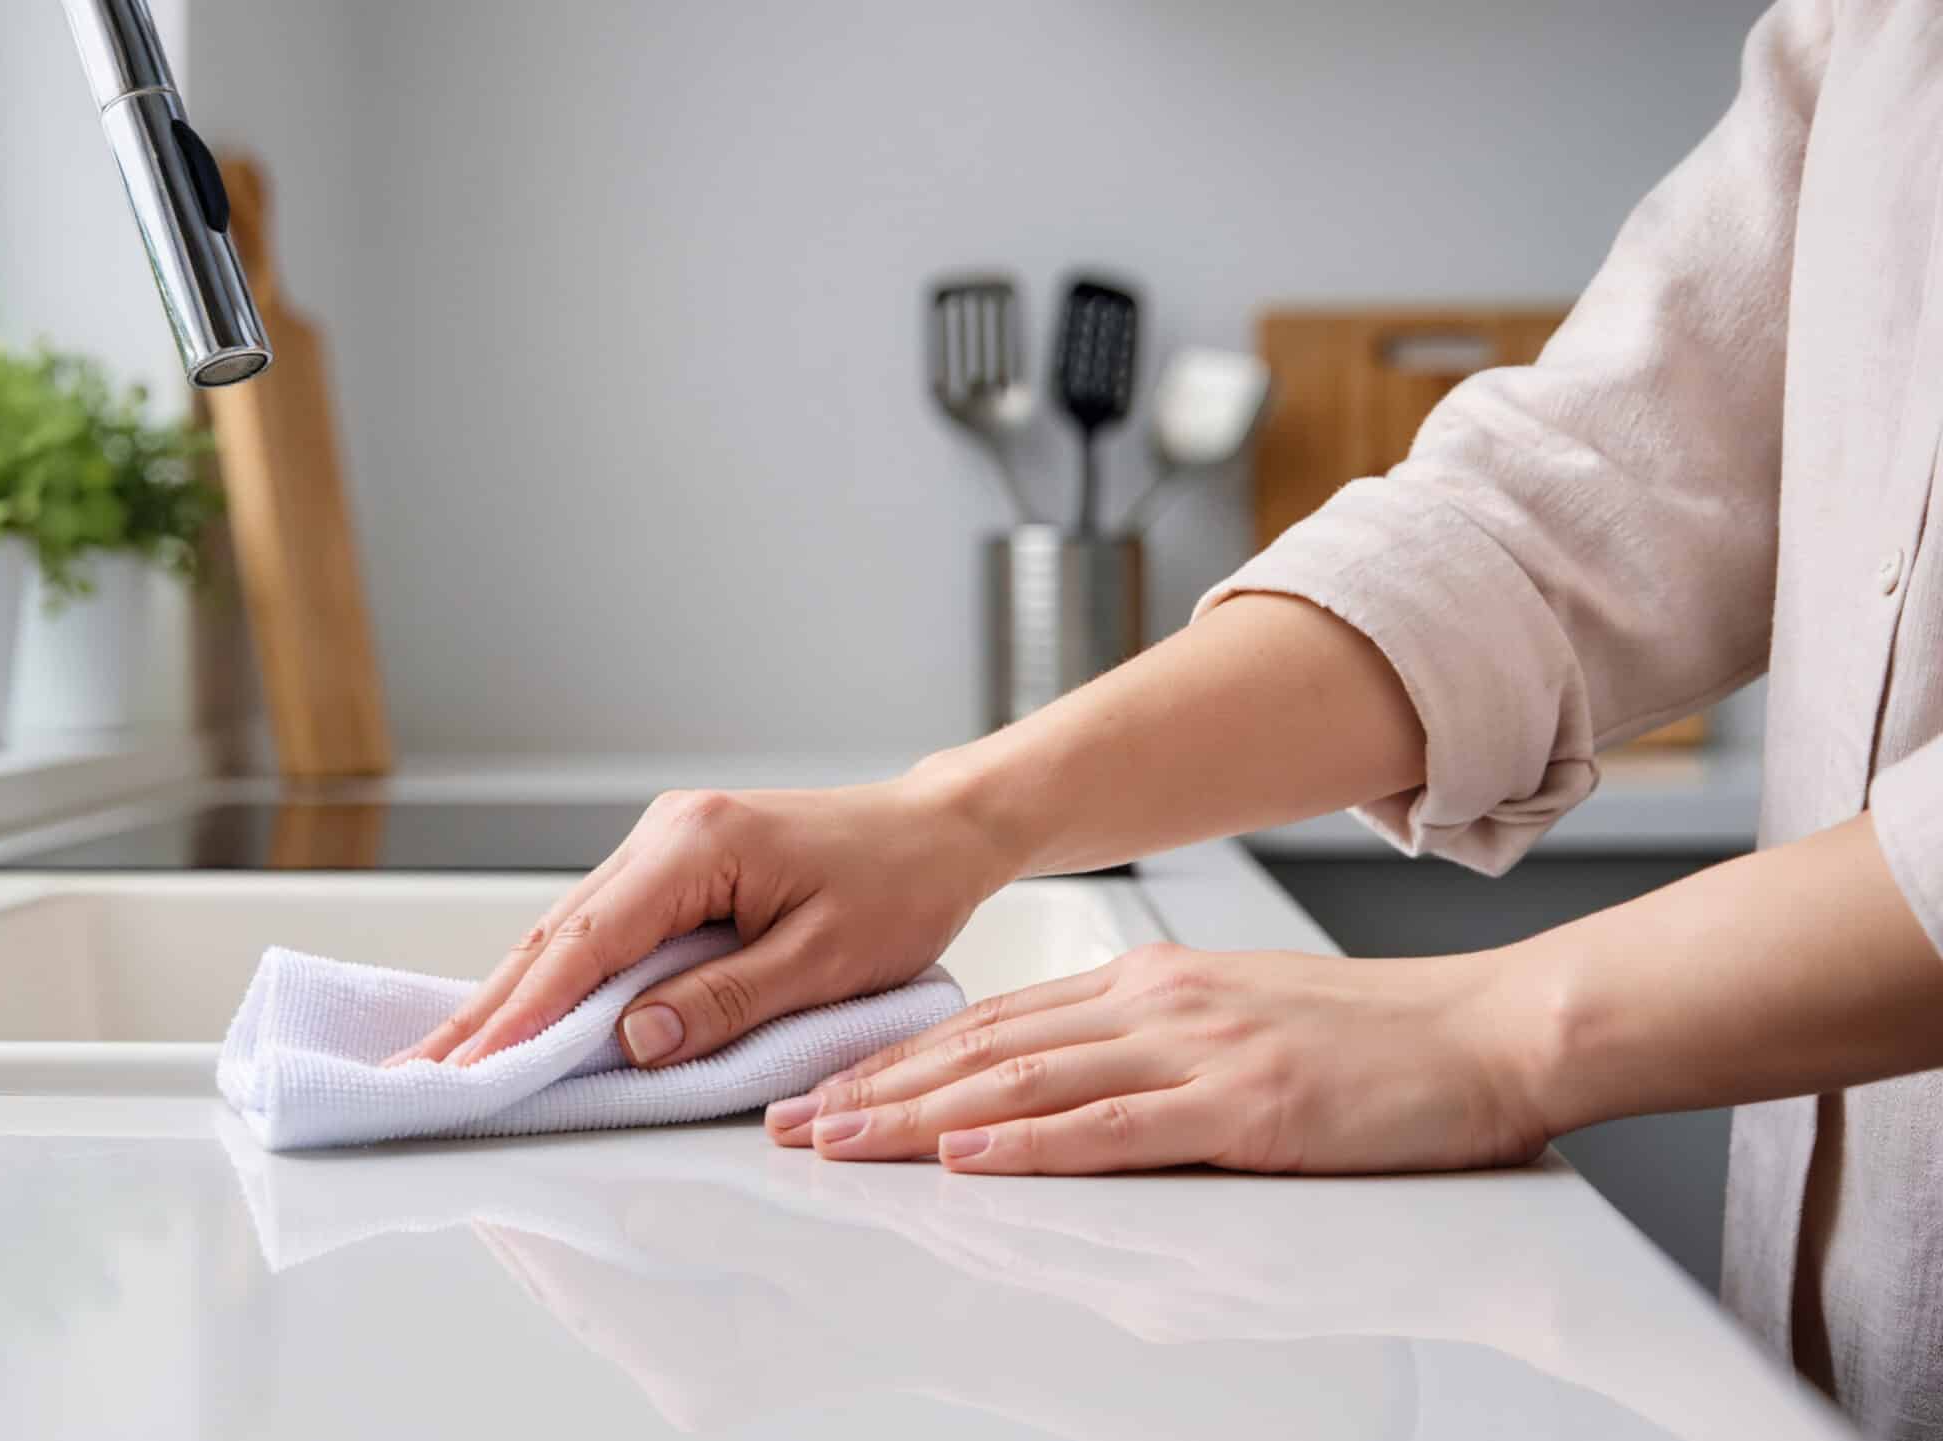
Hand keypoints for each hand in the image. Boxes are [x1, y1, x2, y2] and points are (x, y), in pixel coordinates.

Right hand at [389, 770, 1018, 1068]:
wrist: (935, 831)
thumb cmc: (898, 887)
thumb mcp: (824, 960)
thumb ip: (725, 1002)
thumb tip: (633, 1040)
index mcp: (698, 845)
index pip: (590, 941)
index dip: (526, 1010)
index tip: (471, 1064)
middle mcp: (665, 833)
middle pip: (556, 933)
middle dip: (487, 1008)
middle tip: (418, 1071)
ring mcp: (663, 844)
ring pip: (568, 930)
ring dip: (510, 995)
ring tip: (448, 1055)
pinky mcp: (673, 864)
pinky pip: (600, 928)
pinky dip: (554, 976)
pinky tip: (517, 1014)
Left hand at [765, 941, 1552, 1174]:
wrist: (1490, 1032)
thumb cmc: (1372, 1042)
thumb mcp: (1235, 1020)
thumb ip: (1142, 1045)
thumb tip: (1053, 1082)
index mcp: (1147, 984)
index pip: (992, 1022)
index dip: (897, 1057)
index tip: (824, 1088)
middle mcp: (1154, 1005)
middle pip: (983, 1050)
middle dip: (874, 1089)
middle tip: (789, 1122)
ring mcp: (1197, 1052)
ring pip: (1023, 1084)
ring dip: (918, 1117)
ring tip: (838, 1141)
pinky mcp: (1246, 1108)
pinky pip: (1114, 1128)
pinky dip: (1029, 1144)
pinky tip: (966, 1156)